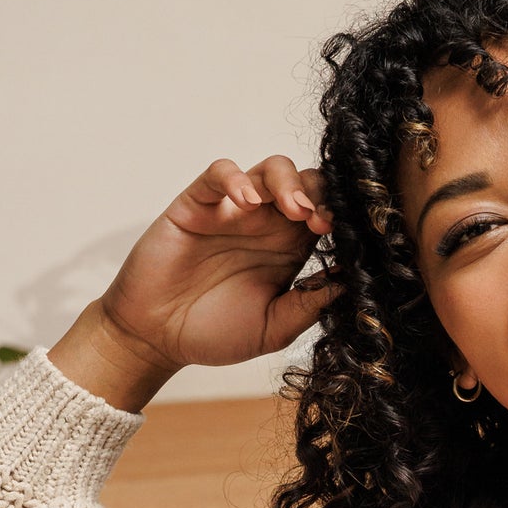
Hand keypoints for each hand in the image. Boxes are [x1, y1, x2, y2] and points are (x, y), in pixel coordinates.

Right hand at [97, 156, 339, 370]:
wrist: (157, 338)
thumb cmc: (214, 333)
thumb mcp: (273, 329)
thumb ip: (308, 306)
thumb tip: (350, 284)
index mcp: (289, 250)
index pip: (325, 215)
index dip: (339, 218)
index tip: (344, 237)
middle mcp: (266, 225)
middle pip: (306, 183)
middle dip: (320, 194)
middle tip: (321, 221)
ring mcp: (232, 211)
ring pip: (270, 169)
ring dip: (288, 182)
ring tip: (294, 209)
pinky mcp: (197, 204)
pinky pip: (219, 173)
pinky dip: (236, 178)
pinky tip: (246, 202)